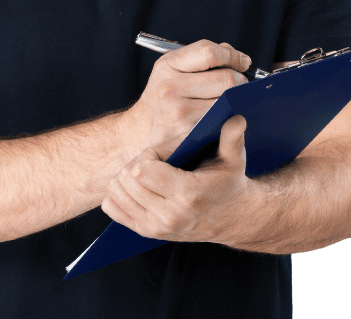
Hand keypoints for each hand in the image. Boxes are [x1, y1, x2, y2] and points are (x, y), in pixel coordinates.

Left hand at [102, 114, 250, 242]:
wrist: (232, 218)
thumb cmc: (228, 182)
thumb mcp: (233, 160)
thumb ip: (232, 137)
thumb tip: (237, 116)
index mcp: (188, 194)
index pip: (143, 170)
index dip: (148, 154)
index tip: (162, 153)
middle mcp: (170, 215)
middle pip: (128, 180)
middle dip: (136, 163)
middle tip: (153, 162)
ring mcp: (157, 228)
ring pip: (117, 193)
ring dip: (126, 177)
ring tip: (146, 172)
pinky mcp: (148, 233)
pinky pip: (114, 209)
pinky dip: (117, 194)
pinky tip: (135, 186)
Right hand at [124, 40, 249, 160]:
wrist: (142, 130)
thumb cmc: (165, 95)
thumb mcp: (174, 67)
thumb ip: (204, 56)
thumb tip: (240, 59)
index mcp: (167, 65)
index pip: (209, 52)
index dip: (232, 56)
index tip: (242, 63)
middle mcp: (169, 87)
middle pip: (225, 78)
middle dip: (240, 81)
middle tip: (241, 85)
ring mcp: (178, 113)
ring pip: (227, 100)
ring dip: (237, 100)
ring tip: (231, 99)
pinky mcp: (189, 133)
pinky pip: (223, 120)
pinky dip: (230, 115)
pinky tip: (225, 114)